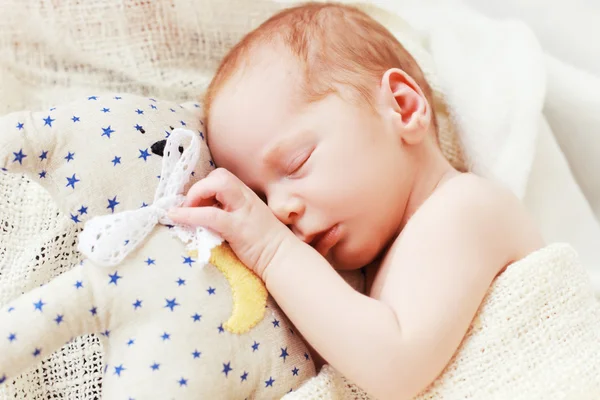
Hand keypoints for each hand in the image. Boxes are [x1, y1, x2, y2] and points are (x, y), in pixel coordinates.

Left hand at [168, 168, 293, 279]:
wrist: (283, 257)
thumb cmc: (265, 243)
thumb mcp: (247, 221)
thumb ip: (230, 212)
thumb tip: (204, 212)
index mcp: (246, 197)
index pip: (222, 177)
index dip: (205, 187)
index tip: (197, 204)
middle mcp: (245, 198)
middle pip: (219, 175)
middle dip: (199, 188)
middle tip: (191, 207)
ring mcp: (242, 211)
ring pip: (216, 186)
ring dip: (194, 196)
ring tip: (185, 212)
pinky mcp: (237, 227)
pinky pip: (209, 214)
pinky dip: (189, 214)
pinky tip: (176, 217)